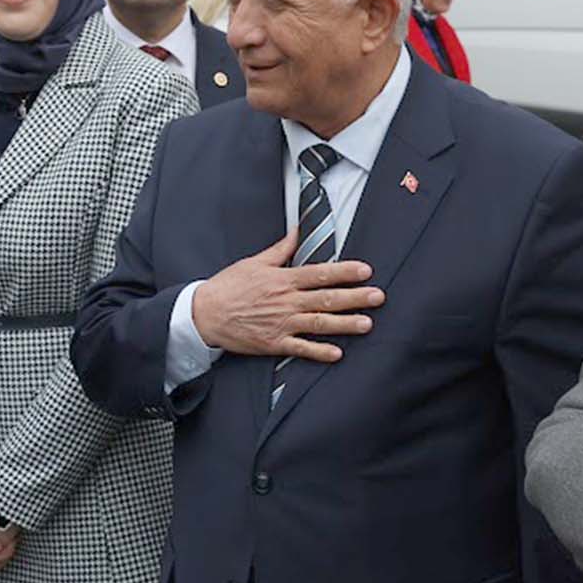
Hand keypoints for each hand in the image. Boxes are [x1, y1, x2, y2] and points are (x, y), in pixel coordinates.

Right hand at [191, 228, 384, 363]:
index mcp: (282, 279)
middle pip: (326, 298)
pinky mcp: (274, 343)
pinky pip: (301, 348)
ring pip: (319, 323)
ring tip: (367, 324)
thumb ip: (280, 249)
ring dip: (344, 324)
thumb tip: (297, 230)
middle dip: (355, 297)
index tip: (365, 271)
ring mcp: (281, 324)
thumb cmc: (229, 286)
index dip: (344, 272)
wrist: (205, 314)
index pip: (319, 273)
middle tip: (378, 297)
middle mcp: (286, 301)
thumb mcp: (254, 262)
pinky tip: (337, 353)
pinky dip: (319, 351)